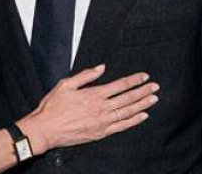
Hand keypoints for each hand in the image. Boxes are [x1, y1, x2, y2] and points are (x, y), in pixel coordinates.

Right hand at [17, 65, 158, 154]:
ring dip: (142, 105)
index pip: (120, 85)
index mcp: (93, 94)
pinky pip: (121, 127)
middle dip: (143, 91)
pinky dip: (133, 121)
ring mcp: (102, 122)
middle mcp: (101, 108)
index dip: (134, 80)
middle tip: (155, 87)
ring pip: (127, 112)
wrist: (46, 129)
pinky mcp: (100, 133)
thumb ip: (86, 75)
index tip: (144, 76)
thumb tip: (101, 67)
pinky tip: (142, 116)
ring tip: (153, 99)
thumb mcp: (66, 84)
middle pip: (127, 98)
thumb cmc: (53, 106)